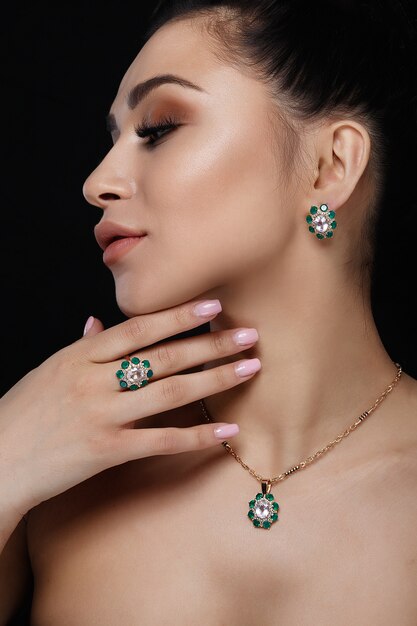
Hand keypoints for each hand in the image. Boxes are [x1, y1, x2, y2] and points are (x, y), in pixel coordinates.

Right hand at [0, 298, 260, 518]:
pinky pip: (161, 440)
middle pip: (163, 356)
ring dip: (214, 378)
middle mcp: (93, 380)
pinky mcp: (105, 450)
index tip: (213, 304)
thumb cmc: (23, 412)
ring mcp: (101, 414)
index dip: (179, 315)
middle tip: (250, 334)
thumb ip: (81, 346)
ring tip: (249, 368)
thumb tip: (97, 321)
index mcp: (80, 354)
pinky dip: (197, 435)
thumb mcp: (49, 370)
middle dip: (211, 343)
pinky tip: (227, 429)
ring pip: (169, 391)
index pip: (139, 328)